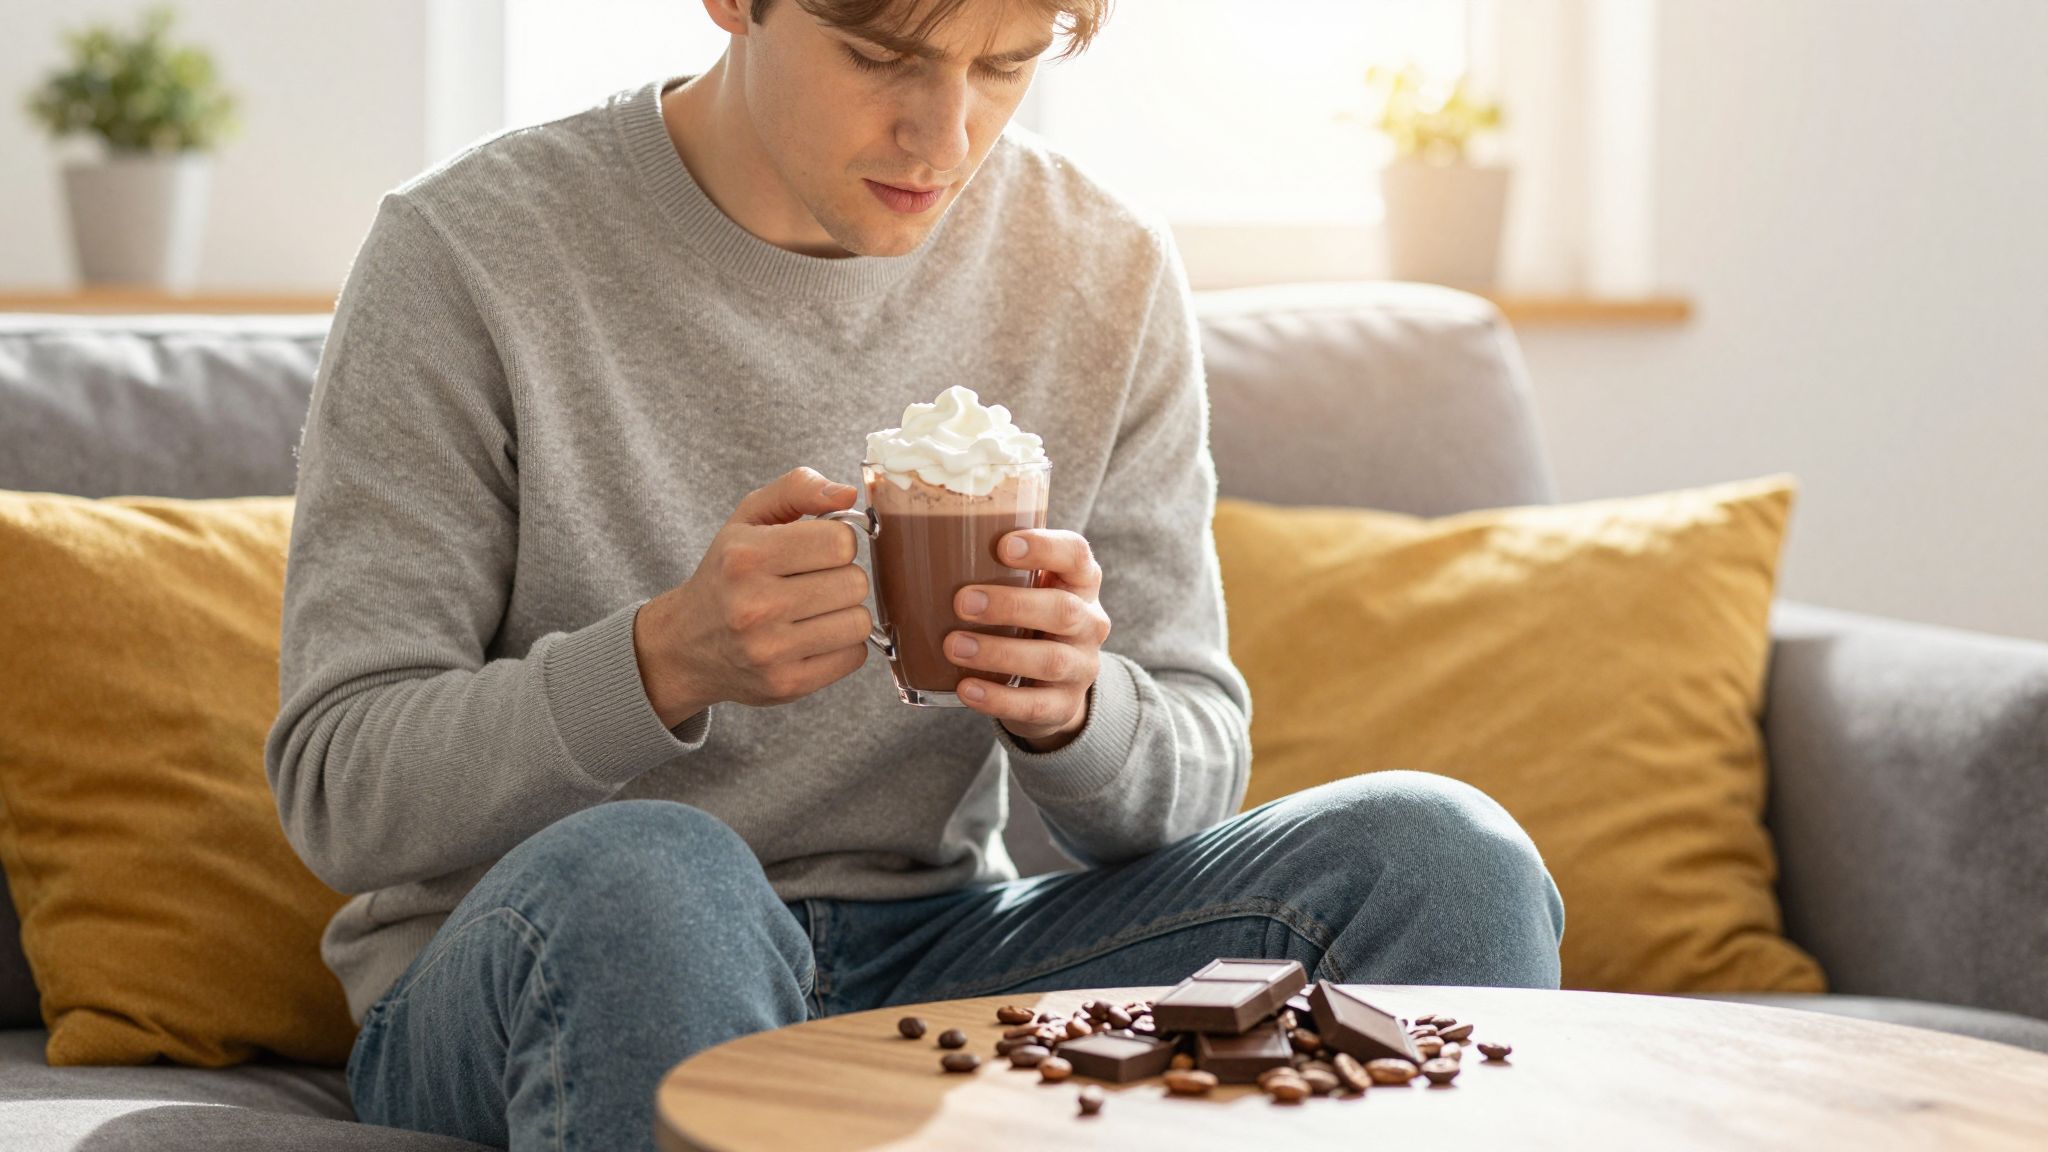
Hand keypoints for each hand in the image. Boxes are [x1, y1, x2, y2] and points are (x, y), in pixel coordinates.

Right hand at [634, 467, 872, 725]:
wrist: (687, 646)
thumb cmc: (728, 573)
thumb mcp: (749, 518)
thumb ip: (798, 489)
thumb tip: (848, 494)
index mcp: (746, 556)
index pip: (840, 541)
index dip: (837, 542)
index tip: (819, 549)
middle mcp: (754, 606)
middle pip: (854, 582)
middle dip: (842, 577)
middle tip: (815, 582)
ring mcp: (770, 651)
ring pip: (859, 621)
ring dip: (845, 612)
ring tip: (815, 610)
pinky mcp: (786, 683)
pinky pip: (854, 656)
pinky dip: (842, 645)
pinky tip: (814, 637)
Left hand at [947, 529, 1111, 751]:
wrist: (1050, 685)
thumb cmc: (1025, 621)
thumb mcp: (1023, 590)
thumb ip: (989, 568)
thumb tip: (905, 542)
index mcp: (1079, 582)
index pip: (1075, 555)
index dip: (1045, 548)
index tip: (1003, 545)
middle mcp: (1089, 622)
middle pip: (1063, 609)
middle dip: (1011, 605)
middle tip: (962, 602)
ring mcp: (1081, 666)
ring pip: (1050, 659)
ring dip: (999, 652)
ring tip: (953, 646)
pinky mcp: (1065, 705)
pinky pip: (1035, 705)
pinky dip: (998, 698)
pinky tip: (966, 688)